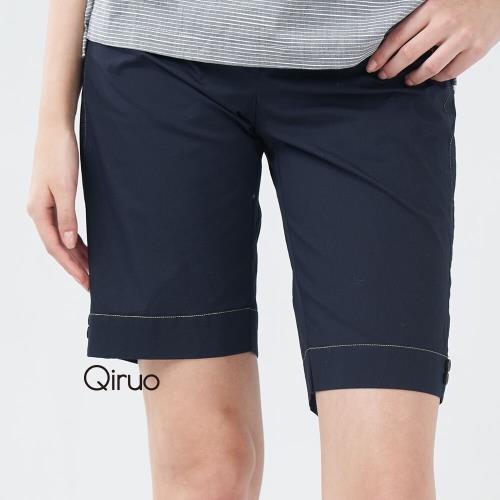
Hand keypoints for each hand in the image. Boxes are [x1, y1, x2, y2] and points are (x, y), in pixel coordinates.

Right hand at [27, 125, 88, 289]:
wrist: (55, 131)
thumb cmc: (59, 156)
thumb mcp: (65, 188)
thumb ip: (66, 216)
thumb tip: (69, 244)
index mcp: (39, 212)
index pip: (56, 247)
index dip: (71, 266)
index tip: (85, 281)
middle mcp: (39, 212)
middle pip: (58, 247)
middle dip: (74, 266)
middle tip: (91, 283)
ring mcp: (46, 207)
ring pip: (62, 240)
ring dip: (76, 256)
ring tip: (91, 271)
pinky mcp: (54, 200)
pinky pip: (65, 228)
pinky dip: (75, 241)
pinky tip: (85, 249)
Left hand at [366, 0, 499, 84]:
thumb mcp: (439, 0)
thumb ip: (419, 17)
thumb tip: (395, 40)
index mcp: (431, 8)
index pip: (398, 36)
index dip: (382, 55)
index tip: (372, 66)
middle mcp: (445, 23)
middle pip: (408, 54)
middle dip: (391, 69)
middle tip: (384, 76)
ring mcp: (461, 37)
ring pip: (429, 67)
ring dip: (414, 78)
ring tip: (408, 80)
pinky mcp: (476, 49)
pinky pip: (450, 72)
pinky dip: (438, 78)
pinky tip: (432, 77)